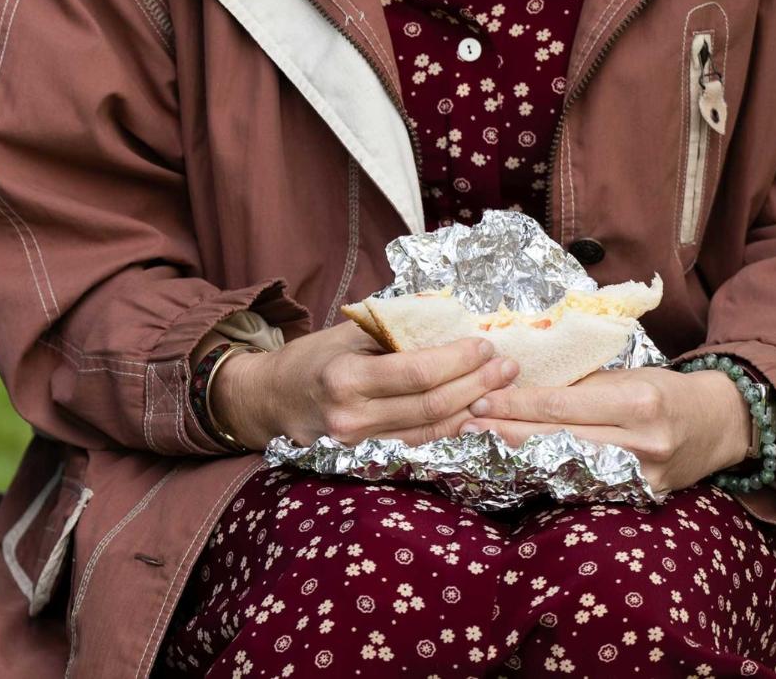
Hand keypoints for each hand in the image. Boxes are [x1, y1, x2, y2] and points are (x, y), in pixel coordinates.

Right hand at [211, 322, 517, 448]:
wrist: (268, 402)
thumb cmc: (309, 360)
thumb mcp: (344, 332)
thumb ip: (392, 326)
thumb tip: (445, 312)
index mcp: (345, 379)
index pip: (417, 372)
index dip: (458, 360)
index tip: (484, 344)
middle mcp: (353, 418)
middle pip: (432, 405)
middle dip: (476, 385)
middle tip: (506, 366)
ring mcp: (360, 447)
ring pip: (433, 432)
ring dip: (473, 410)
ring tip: (500, 389)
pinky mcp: (368, 463)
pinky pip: (420, 447)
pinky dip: (452, 431)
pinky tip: (474, 416)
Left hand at [464, 366, 753, 494]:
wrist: (717, 424)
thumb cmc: (664, 390)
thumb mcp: (625, 375)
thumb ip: (577, 385)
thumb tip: (517, 383)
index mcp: (637, 402)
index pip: (561, 405)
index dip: (517, 404)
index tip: (481, 400)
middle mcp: (641, 443)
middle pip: (557, 440)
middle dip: (507, 433)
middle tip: (465, 427)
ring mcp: (642, 477)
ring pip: (566, 468)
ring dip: (519, 459)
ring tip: (479, 449)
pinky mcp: (641, 497)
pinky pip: (585, 487)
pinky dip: (549, 478)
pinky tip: (517, 471)